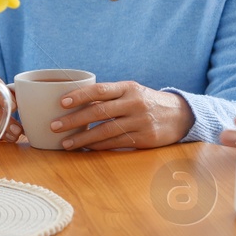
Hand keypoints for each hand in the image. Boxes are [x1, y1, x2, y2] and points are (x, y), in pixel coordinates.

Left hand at [51, 80, 193, 149]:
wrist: (180, 115)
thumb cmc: (147, 102)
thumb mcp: (132, 92)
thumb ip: (109, 96)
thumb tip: (75, 101)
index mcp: (128, 88)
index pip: (100, 90)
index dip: (79, 96)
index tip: (61, 102)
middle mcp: (134, 103)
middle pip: (98, 112)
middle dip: (74, 120)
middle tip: (54, 126)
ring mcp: (140, 121)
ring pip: (105, 131)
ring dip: (82, 138)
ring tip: (65, 143)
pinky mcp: (144, 138)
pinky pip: (116, 143)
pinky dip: (98, 146)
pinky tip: (85, 148)